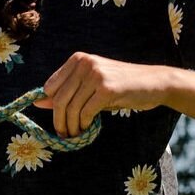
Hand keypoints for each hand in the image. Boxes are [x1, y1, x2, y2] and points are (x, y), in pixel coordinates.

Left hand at [35, 53, 171, 136]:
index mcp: (78, 59)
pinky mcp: (107, 89)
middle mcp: (85, 63)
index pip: (50, 86)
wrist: (155, 83)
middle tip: (64, 134)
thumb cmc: (123, 86)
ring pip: (71, 108)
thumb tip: (38, 102)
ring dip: (71, 126)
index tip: (58, 121)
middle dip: (59, 121)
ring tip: (76, 134)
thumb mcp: (92, 86)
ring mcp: (96, 75)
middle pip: (58, 99)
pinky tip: (88, 128)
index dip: (51, 107)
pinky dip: (84, 124)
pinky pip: (86, 112)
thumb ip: (67, 93)